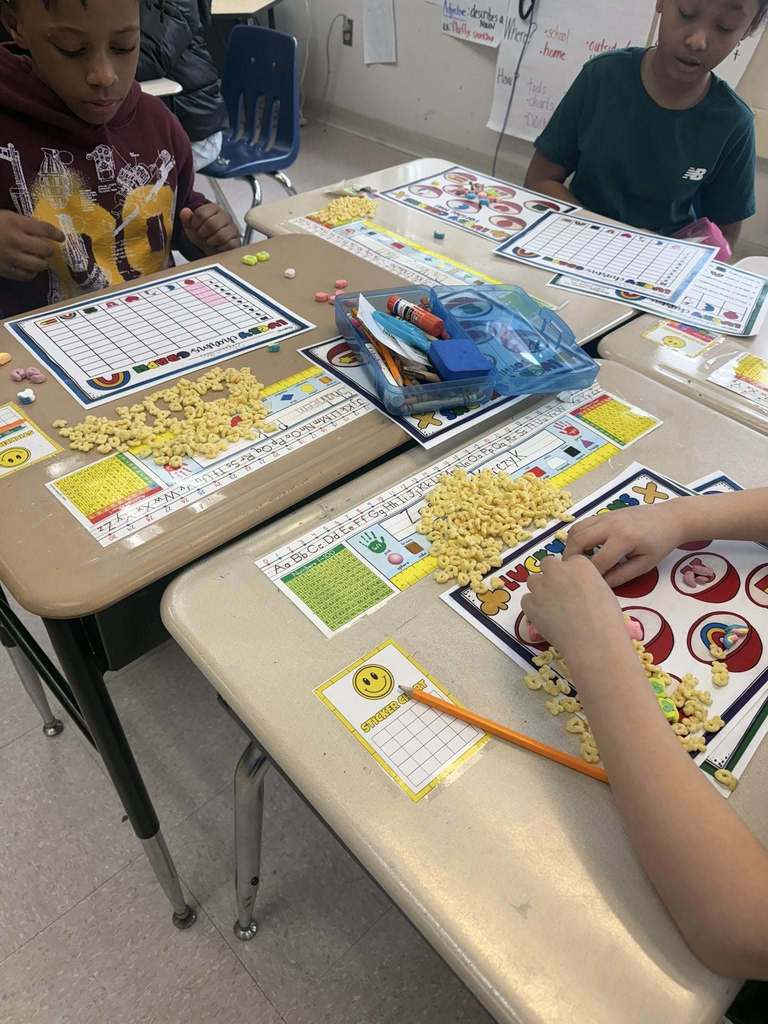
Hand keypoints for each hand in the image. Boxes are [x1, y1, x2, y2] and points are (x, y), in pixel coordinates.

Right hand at [0, 211, 63, 280]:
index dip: (56, 233)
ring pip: (38, 265)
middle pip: (45, 249)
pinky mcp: (5, 270)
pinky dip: (32, 273)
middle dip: (49, 250)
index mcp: (15, 223)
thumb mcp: (6, 217)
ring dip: (43, 263)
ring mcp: (10, 257)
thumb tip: (44, 231)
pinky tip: (30, 269)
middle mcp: (15, 240)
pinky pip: (26, 276)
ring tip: (41, 260)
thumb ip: (24, 223)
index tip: (61, 237)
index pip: (44, 228)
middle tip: (48, 250)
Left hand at [179, 204, 239, 254]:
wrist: (211, 249)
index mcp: (214, 209)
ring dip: (211, 241)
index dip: (195, 223)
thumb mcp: (192, 227)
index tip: (195, 226)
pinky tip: (217, 247)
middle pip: (211, 224)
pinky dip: (220, 248)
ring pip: (221, 235)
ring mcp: (233, 229)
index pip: (202, 212)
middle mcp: (225, 216)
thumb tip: (185, 211)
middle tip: (202, 235)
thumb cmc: (203, 235)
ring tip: (209, 241)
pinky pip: (229, 245)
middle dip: (203, 233)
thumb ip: (187, 218)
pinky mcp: (237, 241)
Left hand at [521, 555, 628, 663]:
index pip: (571, 561)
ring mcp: (541, 586)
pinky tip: (543, 617)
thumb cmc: (607, 618)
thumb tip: (579, 589)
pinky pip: (526, 600)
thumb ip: (587, 582)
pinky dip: (533, 607)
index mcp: (579, 564)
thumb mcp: (603, 591)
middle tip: (559, 592)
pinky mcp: (530, 603)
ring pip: (533, 580)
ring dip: (540, 589)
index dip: (571, 574)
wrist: (593, 640)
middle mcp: (557, 570)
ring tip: (550, 606)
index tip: (574, 585)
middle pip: (548, 564)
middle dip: (551, 574)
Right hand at [564, 502, 685, 586]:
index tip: (590, 586)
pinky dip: (577, 537)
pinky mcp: (604, 514)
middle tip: (571, 574)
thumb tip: (601, 585)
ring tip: (576, 561)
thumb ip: (622, 576)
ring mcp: (605, 516)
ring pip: (575, 530)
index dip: (592, 577)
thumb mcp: (645, 564)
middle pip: (578, 541)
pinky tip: (584, 549)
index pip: (597, 562)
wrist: (670, 518)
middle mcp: (610, 524)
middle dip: (571, 560)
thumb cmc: (660, 543)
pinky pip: (582, 524)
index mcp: (623, 538)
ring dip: (571, 547)